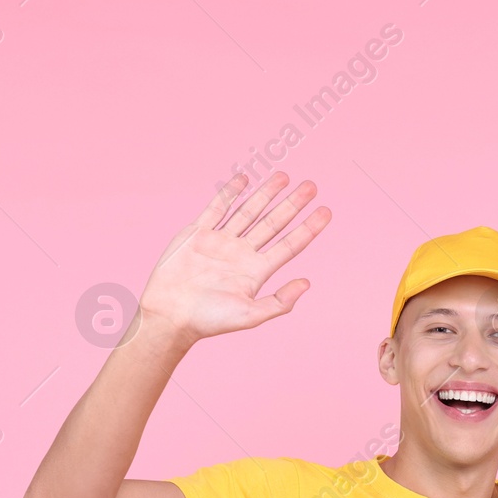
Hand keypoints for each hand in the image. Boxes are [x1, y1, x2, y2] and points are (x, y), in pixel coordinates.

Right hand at [134, 171, 330, 347]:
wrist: (170, 315)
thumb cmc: (209, 321)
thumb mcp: (250, 316)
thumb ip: (280, 301)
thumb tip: (307, 283)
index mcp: (257, 271)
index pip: (290, 244)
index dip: (309, 228)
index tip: (326, 211)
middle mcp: (242, 253)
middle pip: (274, 223)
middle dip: (292, 205)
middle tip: (312, 186)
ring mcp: (221, 241)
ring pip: (249, 211)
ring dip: (266, 194)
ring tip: (284, 177)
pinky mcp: (198, 233)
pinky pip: (217, 208)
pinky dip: (230, 193)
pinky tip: (244, 180)